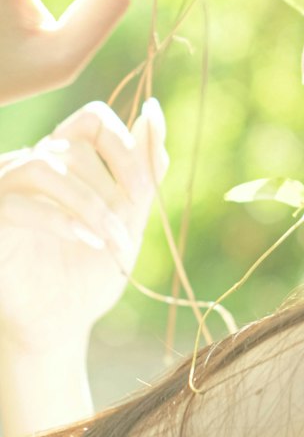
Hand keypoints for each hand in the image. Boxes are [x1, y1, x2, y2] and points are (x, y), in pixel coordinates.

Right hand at [0, 98, 168, 359]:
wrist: (58, 327)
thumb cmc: (90, 273)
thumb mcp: (128, 221)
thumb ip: (143, 171)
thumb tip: (154, 109)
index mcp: (65, 161)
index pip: (91, 118)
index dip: (123, 144)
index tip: (144, 191)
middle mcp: (30, 166)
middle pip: (74, 146)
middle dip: (112, 190)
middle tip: (128, 234)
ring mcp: (5, 191)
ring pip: (43, 165)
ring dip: (88, 204)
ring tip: (110, 241)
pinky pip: (16, 202)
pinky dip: (59, 219)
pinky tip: (87, 243)